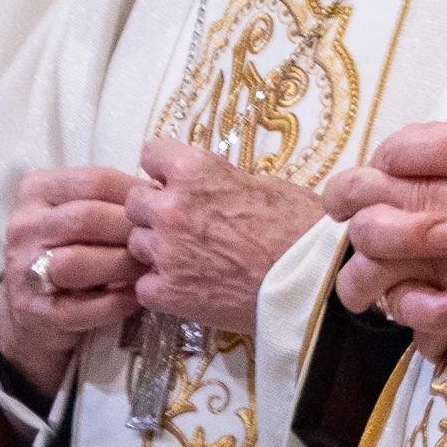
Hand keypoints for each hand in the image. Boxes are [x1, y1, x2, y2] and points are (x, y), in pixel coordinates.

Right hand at [0, 167, 140, 394]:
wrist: (31, 308)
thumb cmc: (67, 248)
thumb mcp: (77, 212)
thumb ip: (108, 199)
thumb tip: (161, 194)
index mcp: (36, 190)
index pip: (94, 181)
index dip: (135, 193)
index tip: (161, 205)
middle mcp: (24, 225)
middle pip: (87, 218)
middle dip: (130, 230)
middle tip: (160, 240)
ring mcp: (24, 270)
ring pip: (78, 262)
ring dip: (122, 265)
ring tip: (147, 268)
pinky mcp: (35, 311)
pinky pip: (82, 308)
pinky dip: (115, 302)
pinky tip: (136, 297)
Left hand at [130, 134, 337, 334]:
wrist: (311, 280)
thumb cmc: (297, 226)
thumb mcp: (260, 184)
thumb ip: (218, 183)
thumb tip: (204, 187)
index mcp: (195, 170)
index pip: (151, 154)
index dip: (165, 169)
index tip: (175, 181)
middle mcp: (171, 207)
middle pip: (135, 201)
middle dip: (155, 211)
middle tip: (183, 225)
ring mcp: (166, 252)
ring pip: (136, 243)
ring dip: (157, 249)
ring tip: (190, 259)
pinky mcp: (168, 292)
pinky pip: (144, 285)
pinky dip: (162, 287)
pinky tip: (189, 286)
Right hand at [328, 121, 446, 339]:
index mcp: (411, 178)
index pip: (390, 155)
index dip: (422, 153)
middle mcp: (393, 221)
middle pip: (353, 213)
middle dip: (400, 225)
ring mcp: (401, 271)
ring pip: (356, 277)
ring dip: (400, 266)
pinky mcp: (423, 313)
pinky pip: (406, 320)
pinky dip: (435, 315)